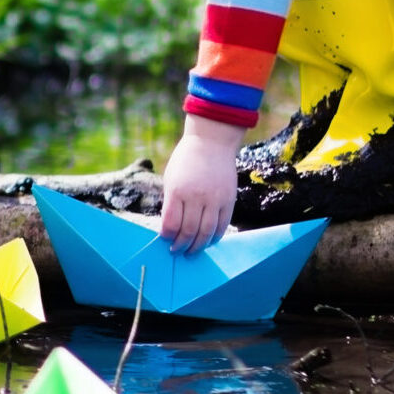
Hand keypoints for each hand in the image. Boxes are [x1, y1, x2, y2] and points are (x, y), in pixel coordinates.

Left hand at [160, 117, 244, 251]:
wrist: (212, 142)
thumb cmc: (186, 160)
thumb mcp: (171, 178)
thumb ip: (171, 201)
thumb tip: (170, 227)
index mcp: (177, 191)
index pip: (170, 223)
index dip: (167, 236)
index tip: (164, 239)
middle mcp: (196, 197)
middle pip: (188, 231)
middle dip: (180, 245)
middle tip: (176, 251)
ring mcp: (214, 199)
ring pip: (206, 232)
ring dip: (197, 246)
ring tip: (190, 252)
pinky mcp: (228, 201)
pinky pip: (222, 226)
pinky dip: (214, 238)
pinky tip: (207, 241)